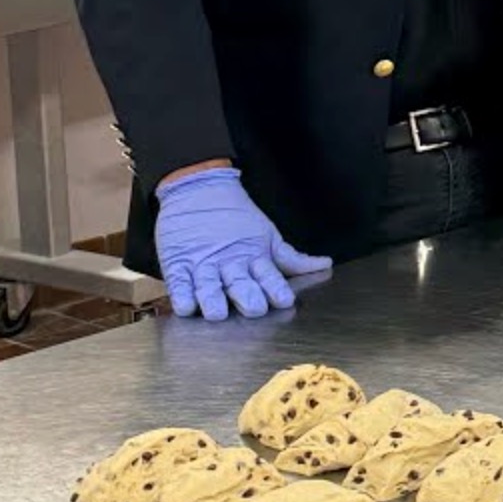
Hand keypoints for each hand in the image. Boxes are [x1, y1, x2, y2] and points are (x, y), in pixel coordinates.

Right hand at [153, 168, 330, 320]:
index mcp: (254, 257)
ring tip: (217, 312)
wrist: (199, 189)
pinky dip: (182, 294)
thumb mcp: (268, 237)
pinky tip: (186, 306)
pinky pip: (179, 282)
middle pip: (239, 284)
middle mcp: (229, 263)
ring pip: (208, 287)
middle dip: (247, 297)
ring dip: (213, 300)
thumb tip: (325, 264)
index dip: (276, 288)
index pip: (269, 276)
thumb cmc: (236, 217)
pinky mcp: (178, 264)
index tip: (284, 300)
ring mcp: (202, 264)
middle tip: (254, 308)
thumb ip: (292, 259)